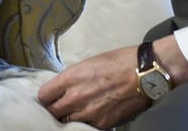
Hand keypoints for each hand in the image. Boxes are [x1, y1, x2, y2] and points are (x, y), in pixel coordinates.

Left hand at [39, 36, 187, 127]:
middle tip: (60, 106)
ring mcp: (88, 113)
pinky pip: (86, 127)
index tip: (50, 97)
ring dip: (69, 117)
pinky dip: (86, 123)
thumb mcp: (88, 64)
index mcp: (70, 78)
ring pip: (67, 122)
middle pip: (52, 112)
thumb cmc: (118, 62)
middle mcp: (75, 97)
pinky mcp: (102, 124)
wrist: (144, 73)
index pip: (44, 95)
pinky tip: (91, 115)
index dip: (46, 97)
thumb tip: (64, 89)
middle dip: (55, 109)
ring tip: (76, 112)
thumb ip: (72, 79)